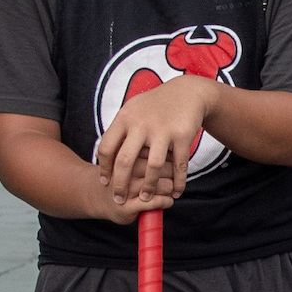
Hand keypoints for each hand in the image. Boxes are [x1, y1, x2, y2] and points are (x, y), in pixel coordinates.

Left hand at [93, 75, 215, 207]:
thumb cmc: (155, 105)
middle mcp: (141, 124)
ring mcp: (162, 130)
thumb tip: (104, 154)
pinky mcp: (182, 136)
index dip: (104, 168)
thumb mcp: (133, 110)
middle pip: (125, 161)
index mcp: (125, 118)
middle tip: (119, 199)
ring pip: (152, 167)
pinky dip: (178, 182)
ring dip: (148, 186)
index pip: (107, 147)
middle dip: (121, 184)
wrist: (187, 92)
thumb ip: (119, 130)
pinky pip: (178, 165)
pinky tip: (176, 192)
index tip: (105, 183)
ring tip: (145, 198)